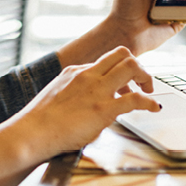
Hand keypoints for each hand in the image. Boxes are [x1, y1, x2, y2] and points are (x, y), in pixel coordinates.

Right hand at [11, 47, 160, 159]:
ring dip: (146, 77)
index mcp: (76, 70)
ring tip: (150, 91)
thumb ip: (73, 90)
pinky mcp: (103, 110)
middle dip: (138, 66)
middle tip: (143, 82)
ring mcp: (97, 91)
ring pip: (131, 67)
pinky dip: (149, 102)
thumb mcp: (57, 93)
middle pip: (123, 54)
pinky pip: (135, 99)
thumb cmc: (40, 119)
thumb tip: (84, 98)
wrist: (32, 132)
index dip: (119, 69)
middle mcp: (89, 75)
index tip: (125, 83)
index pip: (106, 59)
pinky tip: (153, 107)